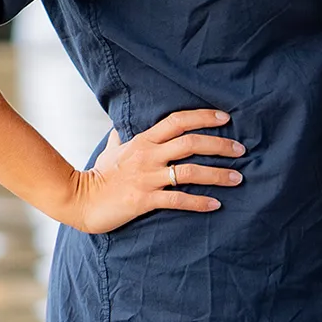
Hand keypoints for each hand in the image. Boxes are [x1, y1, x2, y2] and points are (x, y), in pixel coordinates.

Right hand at [66, 109, 243, 233]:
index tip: (226, 118)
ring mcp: (146, 178)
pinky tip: (216, 204)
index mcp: (143, 140)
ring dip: (217, 174)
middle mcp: (148, 155)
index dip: (203, 117)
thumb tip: (117, 129)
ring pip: (189, 171)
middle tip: (241, 150)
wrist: (80, 200)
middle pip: (190, 143)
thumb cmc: (98, 176)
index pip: (177, 121)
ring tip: (237, 178)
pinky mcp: (144, 200)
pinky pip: (178, 199)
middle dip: (219, 145)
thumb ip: (119, 139)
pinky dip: (199, 202)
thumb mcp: (110, 151)